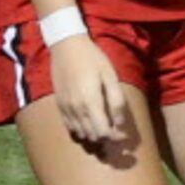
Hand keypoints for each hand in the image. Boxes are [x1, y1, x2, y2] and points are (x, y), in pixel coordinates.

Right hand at [50, 33, 130, 148]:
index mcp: (91, 103)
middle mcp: (77, 110)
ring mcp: (66, 109)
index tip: (124, 134)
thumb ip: (116, 101)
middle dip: (107, 137)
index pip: (104, 133)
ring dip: (94, 135)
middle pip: (93, 136)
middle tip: (117, 130)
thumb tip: (120, 123)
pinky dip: (82, 130)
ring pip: (82, 134)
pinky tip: (89, 121)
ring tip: (104, 125)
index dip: (116, 137)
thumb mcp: (110, 76)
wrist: (66, 47)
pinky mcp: (60, 106)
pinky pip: (71, 127)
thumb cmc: (93, 59)